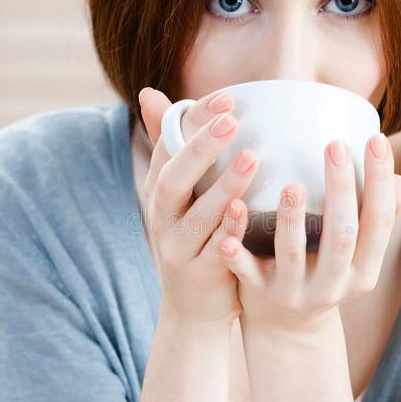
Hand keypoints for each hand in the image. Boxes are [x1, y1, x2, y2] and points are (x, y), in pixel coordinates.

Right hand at [138, 86, 259, 326]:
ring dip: (224, 186)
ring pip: (196, 216)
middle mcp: (161, 217)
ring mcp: (177, 249)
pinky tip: (248, 211)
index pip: (168, 147)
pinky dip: (230, 231)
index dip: (193, 122)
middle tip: (232, 121)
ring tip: (252, 158)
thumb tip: (148, 93)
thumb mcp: (180, 194)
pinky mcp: (199, 276)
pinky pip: (214, 253)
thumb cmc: (194, 237)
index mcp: (159, 190)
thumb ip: (171, 146)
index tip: (225, 98)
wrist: (192, 308)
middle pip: (172, 179)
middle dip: (201, 148)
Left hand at [216, 133, 400, 333]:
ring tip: (292, 184)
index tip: (376, 141)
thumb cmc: (325, 269)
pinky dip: (237, 247)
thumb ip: (376, 218)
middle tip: (334, 146)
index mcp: (364, 270)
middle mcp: (333, 284)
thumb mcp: (356, 253)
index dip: (381, 183)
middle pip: (341, 236)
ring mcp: (293, 291)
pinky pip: (245, 269)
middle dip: (340, 190)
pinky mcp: (259, 292)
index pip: (379, 222)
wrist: (287, 327)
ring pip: (292, 253)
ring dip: (292, 218)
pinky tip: (235, 212)